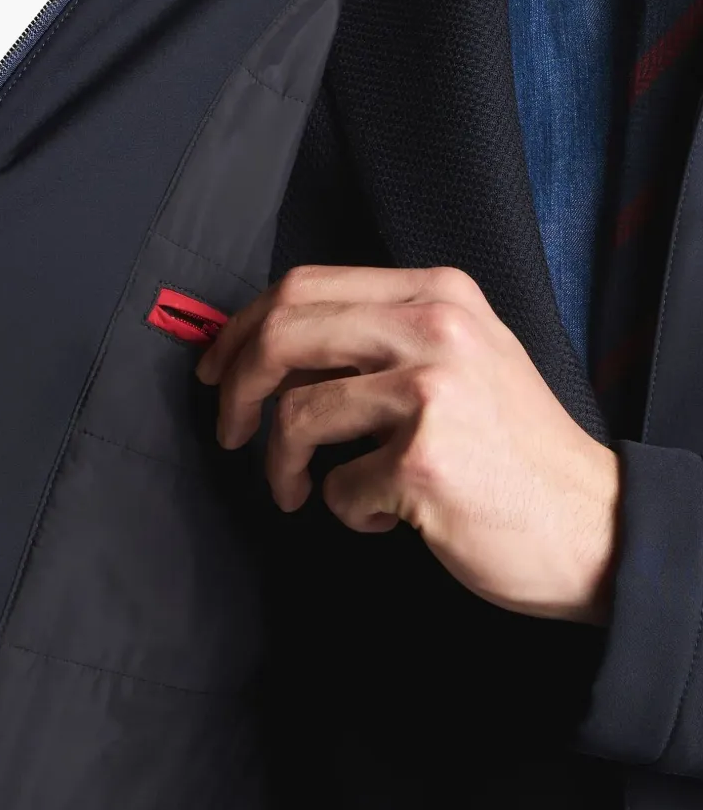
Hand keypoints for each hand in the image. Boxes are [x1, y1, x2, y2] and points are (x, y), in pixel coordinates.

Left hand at [197, 265, 620, 624]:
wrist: (592, 525)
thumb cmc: (513, 449)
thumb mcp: (460, 358)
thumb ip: (379, 338)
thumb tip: (270, 352)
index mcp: (436, 293)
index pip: (303, 285)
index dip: (242, 328)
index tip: (218, 368)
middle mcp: (434, 327)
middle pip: (282, 332)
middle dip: (235, 387)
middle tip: (230, 431)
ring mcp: (431, 390)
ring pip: (295, 413)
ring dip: (280, 465)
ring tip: (302, 491)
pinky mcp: (425, 460)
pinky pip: (337, 486)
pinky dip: (346, 510)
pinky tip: (386, 516)